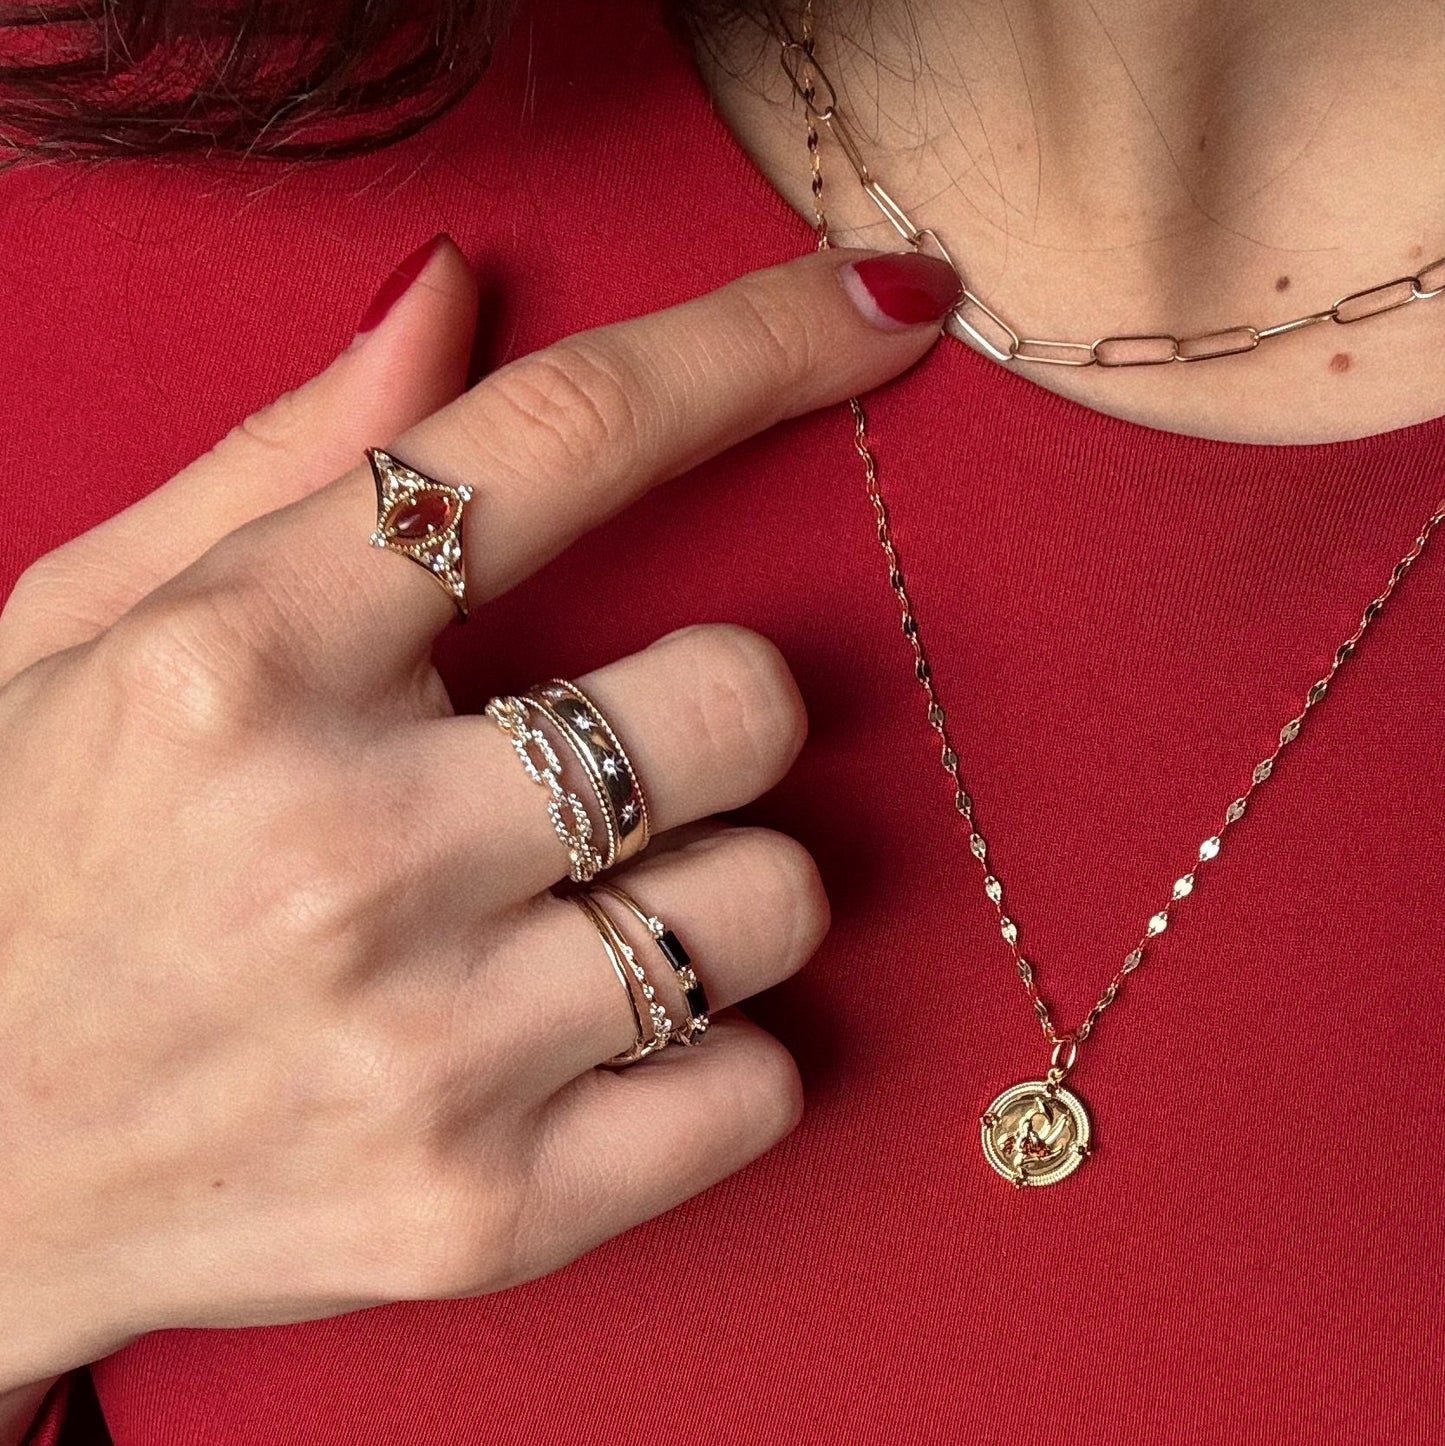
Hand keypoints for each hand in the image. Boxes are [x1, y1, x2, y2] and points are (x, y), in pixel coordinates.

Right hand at [0, 238, 958, 1401]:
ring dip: (728, 881)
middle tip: (628, 745)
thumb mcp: (89, 625)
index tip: (878, 305)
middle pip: (738, 697)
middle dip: (721, 706)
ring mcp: (421, 1051)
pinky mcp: (481, 1216)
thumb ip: (286, 457)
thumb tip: (456, 298)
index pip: (564, 436)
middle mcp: (340, 850)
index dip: (756, 345)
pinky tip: (609, 1040)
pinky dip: (723, 1053)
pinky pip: (754, 1089)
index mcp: (239, 660)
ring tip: (594, 905)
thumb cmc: (21, 865)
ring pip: (774, 899)